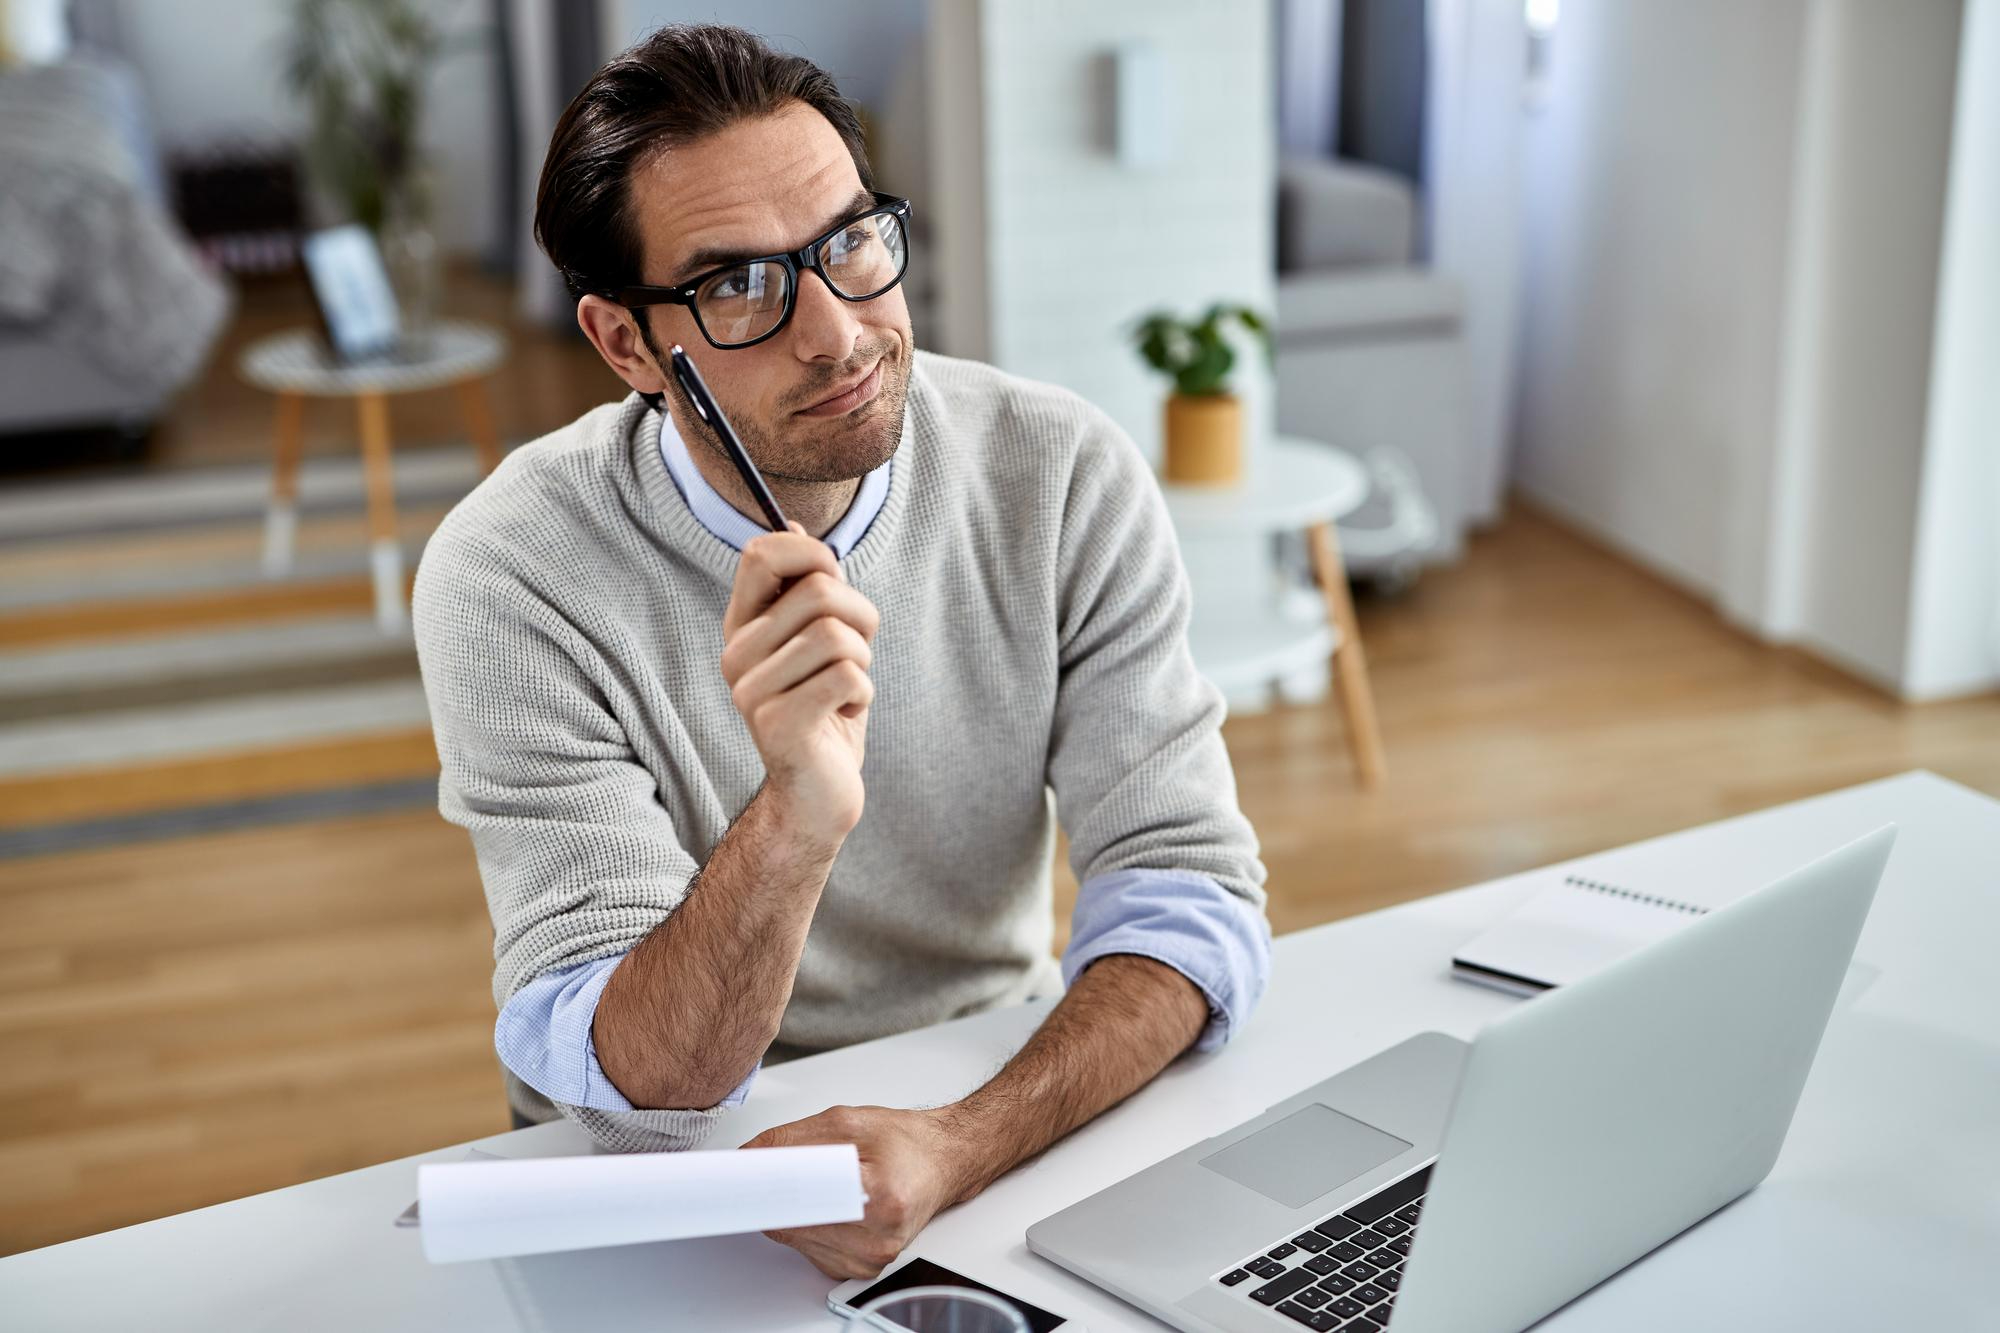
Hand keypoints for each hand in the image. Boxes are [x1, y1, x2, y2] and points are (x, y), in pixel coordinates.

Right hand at [720, 522, 880, 842]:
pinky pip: (848, 676)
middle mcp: (736, 654)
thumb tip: (793, 527)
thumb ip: (805, 590)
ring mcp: (751, 691)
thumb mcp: (817, 641)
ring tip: (848, 687)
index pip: (761, 554)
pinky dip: (863, 692)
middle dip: (860, 616)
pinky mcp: (777, 724)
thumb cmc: (826, 709)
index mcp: (741, 626)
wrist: (818, 793)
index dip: (812, 553)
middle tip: (857, 651)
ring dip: (863, 659)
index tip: (834, 578)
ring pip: (838, 635)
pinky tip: (845, 713)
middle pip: (818, 591)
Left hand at [742, 1104, 972, 1279]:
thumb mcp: (848, 1122)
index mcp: (881, 1197)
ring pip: (794, 1238)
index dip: (769, 1189)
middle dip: (780, 1192)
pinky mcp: (860, 1269)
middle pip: (792, 1222)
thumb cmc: (905, 1142)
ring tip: (825, 1182)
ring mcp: (870, 1260)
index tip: (745, 1179)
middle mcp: (878, 1238)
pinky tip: (830, 1204)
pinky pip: (809, 1249)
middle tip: (783, 1168)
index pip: (803, 1203)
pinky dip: (808, 1224)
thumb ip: (791, 1140)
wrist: (941, 1162)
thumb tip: (748, 1158)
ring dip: (794, 1209)